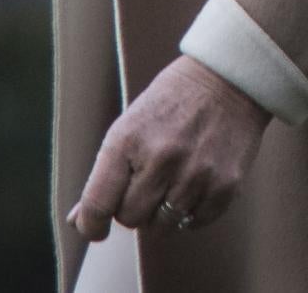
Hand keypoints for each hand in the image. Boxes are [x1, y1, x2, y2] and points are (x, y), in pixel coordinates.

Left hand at [68, 56, 267, 241]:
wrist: (227, 80)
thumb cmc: (172, 101)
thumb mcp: (130, 125)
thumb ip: (106, 173)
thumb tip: (80, 219)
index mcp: (128, 139)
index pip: (99, 202)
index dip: (91, 224)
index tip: (93, 228)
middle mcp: (161, 159)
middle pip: (130, 219)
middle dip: (132, 208)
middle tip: (144, 184)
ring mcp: (195, 174)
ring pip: (163, 225)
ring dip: (162, 211)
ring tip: (171, 181)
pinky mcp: (225, 186)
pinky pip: (194, 223)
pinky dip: (190, 212)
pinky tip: (193, 185)